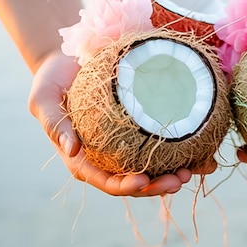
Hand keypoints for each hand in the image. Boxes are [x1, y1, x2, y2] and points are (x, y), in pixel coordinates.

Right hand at [28, 50, 194, 195]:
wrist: (68, 60)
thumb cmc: (52, 80)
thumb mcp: (43, 98)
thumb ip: (53, 123)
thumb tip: (71, 150)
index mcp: (83, 159)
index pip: (105, 181)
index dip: (124, 186)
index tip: (144, 182)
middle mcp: (106, 157)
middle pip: (135, 181)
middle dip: (158, 186)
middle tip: (181, 179)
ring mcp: (125, 146)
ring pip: (153, 168)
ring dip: (175, 172)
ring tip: (198, 168)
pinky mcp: (140, 129)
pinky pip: (162, 144)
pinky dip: (184, 149)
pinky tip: (203, 149)